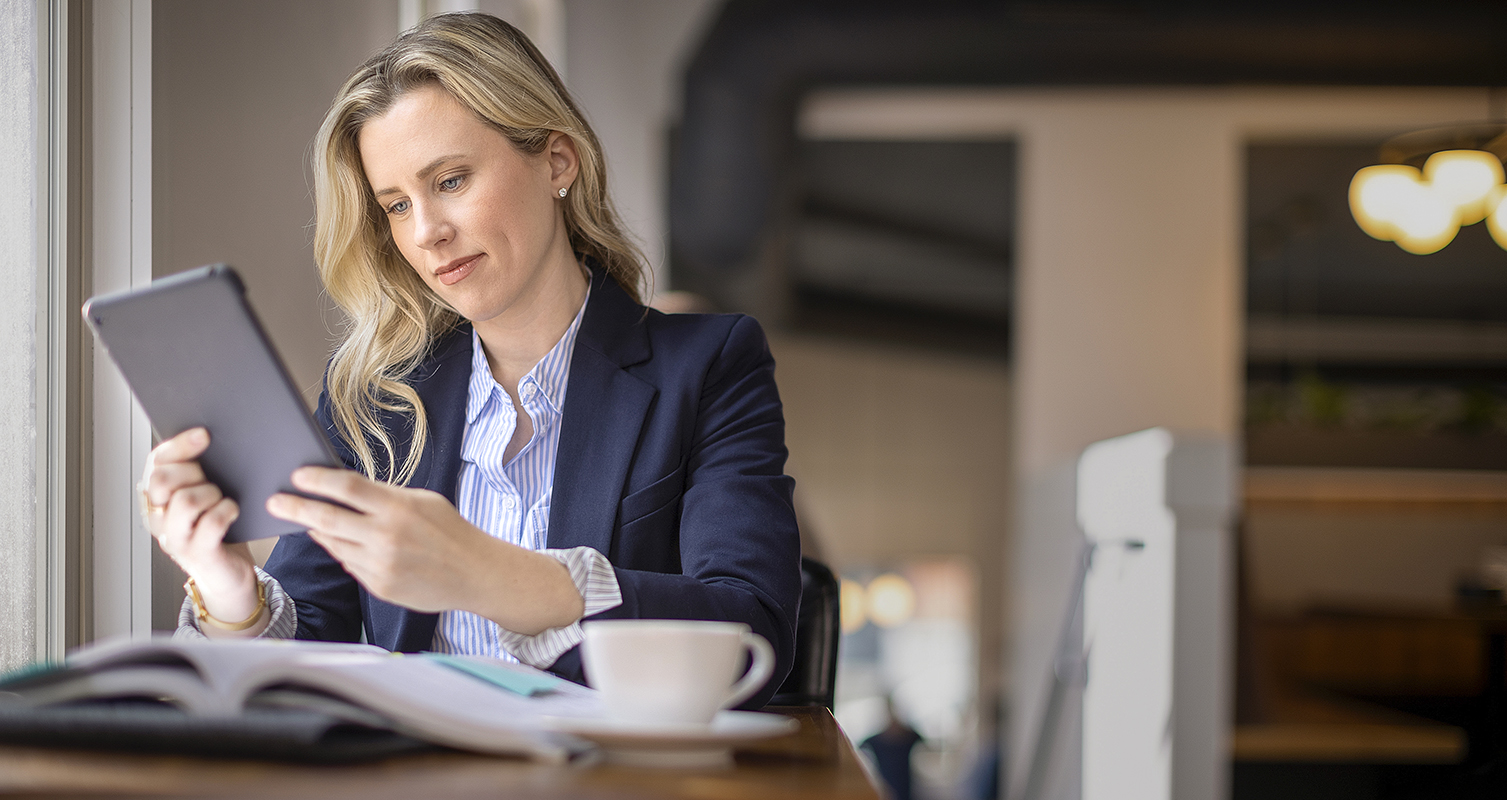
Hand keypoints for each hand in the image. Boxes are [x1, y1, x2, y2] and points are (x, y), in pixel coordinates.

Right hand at [141, 428, 259, 625]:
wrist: (227, 574)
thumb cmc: (217, 529)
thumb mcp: (203, 495)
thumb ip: (197, 471)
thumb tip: (208, 438)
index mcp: (157, 498)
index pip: (155, 462)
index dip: (178, 445)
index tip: (203, 434)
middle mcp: (159, 518)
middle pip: (163, 480)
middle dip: (193, 471)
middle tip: (212, 479)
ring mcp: (175, 538)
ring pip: (185, 501)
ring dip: (210, 494)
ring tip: (221, 500)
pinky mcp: (198, 553)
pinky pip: (211, 522)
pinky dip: (226, 511)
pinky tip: (233, 511)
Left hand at [267, 468, 583, 633]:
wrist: (476, 573)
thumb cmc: (450, 530)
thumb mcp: (422, 501)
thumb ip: (383, 496)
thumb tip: (342, 490)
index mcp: (398, 508)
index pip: (346, 487)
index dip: (316, 479)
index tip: (296, 475)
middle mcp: (385, 537)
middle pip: (326, 518)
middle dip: (295, 508)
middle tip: (274, 501)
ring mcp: (380, 565)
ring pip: (334, 544)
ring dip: (318, 531)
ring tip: (307, 520)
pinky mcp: (379, 587)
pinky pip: (349, 564)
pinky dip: (343, 551)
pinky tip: (346, 543)